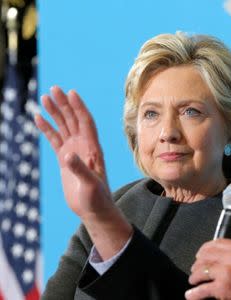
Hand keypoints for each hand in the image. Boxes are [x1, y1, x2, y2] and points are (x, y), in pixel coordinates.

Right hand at [35, 86, 110, 217]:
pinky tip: (39, 117)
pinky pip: (55, 139)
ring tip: (44, 97)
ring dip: (55, 112)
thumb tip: (67, 155)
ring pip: (64, 126)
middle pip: (74, 120)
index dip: (79, 107)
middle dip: (64, 104)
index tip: (71, 93)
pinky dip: (48, 128)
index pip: (86, 122)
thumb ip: (80, 170)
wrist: (94, 210)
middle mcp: (85, 146)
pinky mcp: (66, 159)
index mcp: (94, 149)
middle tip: (53, 89)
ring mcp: (75, 151)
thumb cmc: (97, 199)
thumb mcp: (90, 186)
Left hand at [186, 239, 230, 299]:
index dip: (205, 248)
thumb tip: (221, 255)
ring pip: (201, 271)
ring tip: (193, 281)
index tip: (201, 253)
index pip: (217, 243)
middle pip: (206, 255)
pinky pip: (203, 289)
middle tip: (195, 269)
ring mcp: (226, 272)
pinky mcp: (222, 287)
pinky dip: (194, 293)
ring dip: (195, 277)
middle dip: (198, 263)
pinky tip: (191, 294)